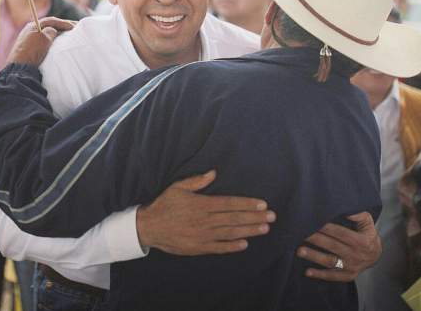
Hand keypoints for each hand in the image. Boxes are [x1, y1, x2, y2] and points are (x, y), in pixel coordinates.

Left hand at [6, 17, 74, 66]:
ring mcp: (31, 42)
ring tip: (70, 35)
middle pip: (49, 26)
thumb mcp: (43, 38)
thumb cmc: (32, 52)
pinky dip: (55, 41)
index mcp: (32, 26)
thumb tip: (53, 31)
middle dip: (63, 26)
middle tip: (76, 28)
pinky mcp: (32, 51)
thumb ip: (50, 31)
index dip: (64, 23)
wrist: (20, 70)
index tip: (74, 26)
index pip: (51, 21)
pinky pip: (46, 43)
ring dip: (60, 33)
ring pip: (48, 34)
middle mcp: (30, 32)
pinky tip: (61, 45)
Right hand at [136, 170, 275, 255]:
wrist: (149, 227)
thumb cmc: (164, 205)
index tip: (263, 204)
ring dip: (249, 231)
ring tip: (264, 229)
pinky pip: (218, 247)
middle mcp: (205, 220)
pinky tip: (245, 244)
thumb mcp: (178, 187)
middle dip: (255, 217)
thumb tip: (213, 172)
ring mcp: (202, 235)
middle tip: (272, 217)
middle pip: (234, 218)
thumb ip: (197, 181)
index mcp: (201, 204)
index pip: (229, 203)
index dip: (247, 204)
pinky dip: (232, 246)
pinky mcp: (198, 247)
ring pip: (230, 232)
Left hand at [296, 212, 381, 281]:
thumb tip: (347, 209)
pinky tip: (307, 272)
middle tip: (300, 232)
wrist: (375, 255)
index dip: (327, 228)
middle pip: (332, 246)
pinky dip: (320, 275)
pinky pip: (332, 276)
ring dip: (314, 256)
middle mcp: (356, 255)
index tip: (313, 221)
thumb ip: (359, 215)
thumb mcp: (368, 223)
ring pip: (330, 261)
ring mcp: (351, 267)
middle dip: (315, 239)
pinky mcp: (347, 276)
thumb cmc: (367, 235)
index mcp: (361, 241)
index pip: (341, 233)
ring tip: (299, 251)